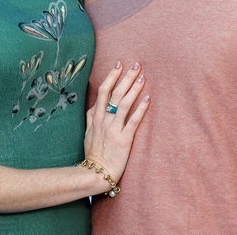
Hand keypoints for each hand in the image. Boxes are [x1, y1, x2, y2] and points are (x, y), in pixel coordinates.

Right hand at [83, 62, 148, 190]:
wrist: (95, 173)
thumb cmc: (93, 153)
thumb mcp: (88, 132)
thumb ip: (92, 117)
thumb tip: (96, 104)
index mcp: (95, 116)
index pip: (103, 91)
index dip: (111, 76)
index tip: (119, 64)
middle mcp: (104, 119)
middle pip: (115, 93)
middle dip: (125, 77)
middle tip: (135, 64)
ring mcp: (113, 129)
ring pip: (124, 103)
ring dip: (134, 88)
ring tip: (142, 76)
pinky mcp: (124, 139)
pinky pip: (133, 121)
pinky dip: (141, 109)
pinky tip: (148, 99)